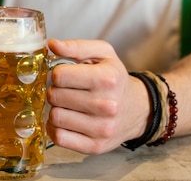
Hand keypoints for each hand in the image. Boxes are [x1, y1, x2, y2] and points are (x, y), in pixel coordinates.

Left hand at [46, 39, 149, 153]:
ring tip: (68, 105)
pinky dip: (56, 129)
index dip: (57, 73)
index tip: (65, 75)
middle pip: (54, 96)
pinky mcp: (95, 146)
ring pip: (55, 117)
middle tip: (66, 91)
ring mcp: (102, 128)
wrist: (138, 109)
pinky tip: (66, 120)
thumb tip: (52, 44)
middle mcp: (106, 105)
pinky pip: (59, 138)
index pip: (59, 75)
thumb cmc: (114, 78)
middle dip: (55, 91)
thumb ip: (76, 46)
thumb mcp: (102, 54)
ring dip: (56, 109)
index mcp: (107, 78)